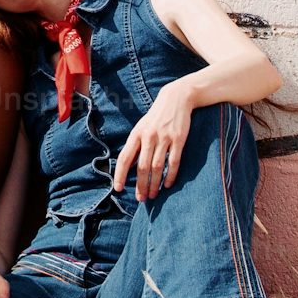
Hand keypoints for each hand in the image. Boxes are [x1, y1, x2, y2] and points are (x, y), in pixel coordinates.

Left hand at [112, 83, 197, 200]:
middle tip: (141, 198)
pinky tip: (168, 185)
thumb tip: (129, 166)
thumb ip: (136, 145)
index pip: (125, 157)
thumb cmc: (156, 116)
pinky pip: (174, 162)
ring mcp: (164, 138)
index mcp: (136, 134)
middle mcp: (149, 136)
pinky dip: (170, 175)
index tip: (118, 188)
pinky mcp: (179, 139)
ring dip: (154, 184)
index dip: (120, 174)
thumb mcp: (142, 127)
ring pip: (157, 167)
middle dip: (141, 185)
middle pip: (142, 167)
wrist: (176, 98)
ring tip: (152, 195)